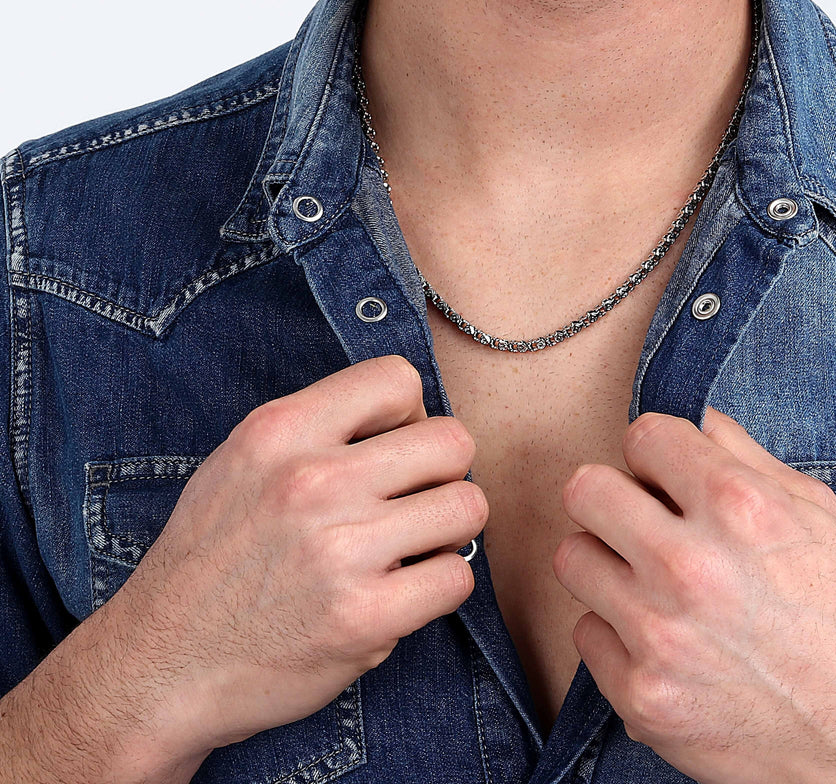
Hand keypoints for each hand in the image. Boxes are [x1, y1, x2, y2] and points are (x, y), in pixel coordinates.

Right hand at [103, 355, 486, 755]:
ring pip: (467, 507)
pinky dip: (439, 586)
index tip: (395, 448)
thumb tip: (411, 420)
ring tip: (412, 547)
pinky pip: (456, 576)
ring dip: (448, 529)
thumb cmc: (210, 559)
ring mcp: (340, 550)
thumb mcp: (242, 462)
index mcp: (279, 431)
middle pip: (453, 442)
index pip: (398, 378)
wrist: (159, 666)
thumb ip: (319, 430)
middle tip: (414, 502)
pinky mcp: (363, 618)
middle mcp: (311, 481)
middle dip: (444, 472)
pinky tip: (403, 592)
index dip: (412, 413)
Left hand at [552, 408, 835, 783]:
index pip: (643, 436)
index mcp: (739, 508)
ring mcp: (658, 635)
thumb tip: (693, 418)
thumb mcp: (817, 515)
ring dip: (607, 563)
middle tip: (637, 518)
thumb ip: (745, 453)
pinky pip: (586, 632)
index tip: (663, 472)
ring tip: (649, 582)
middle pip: (584, 490)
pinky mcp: (640, 694)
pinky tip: (661, 640)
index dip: (656, 451)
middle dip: (611, 497)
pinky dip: (617, 633)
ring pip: (574, 558)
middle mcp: (690, 566)